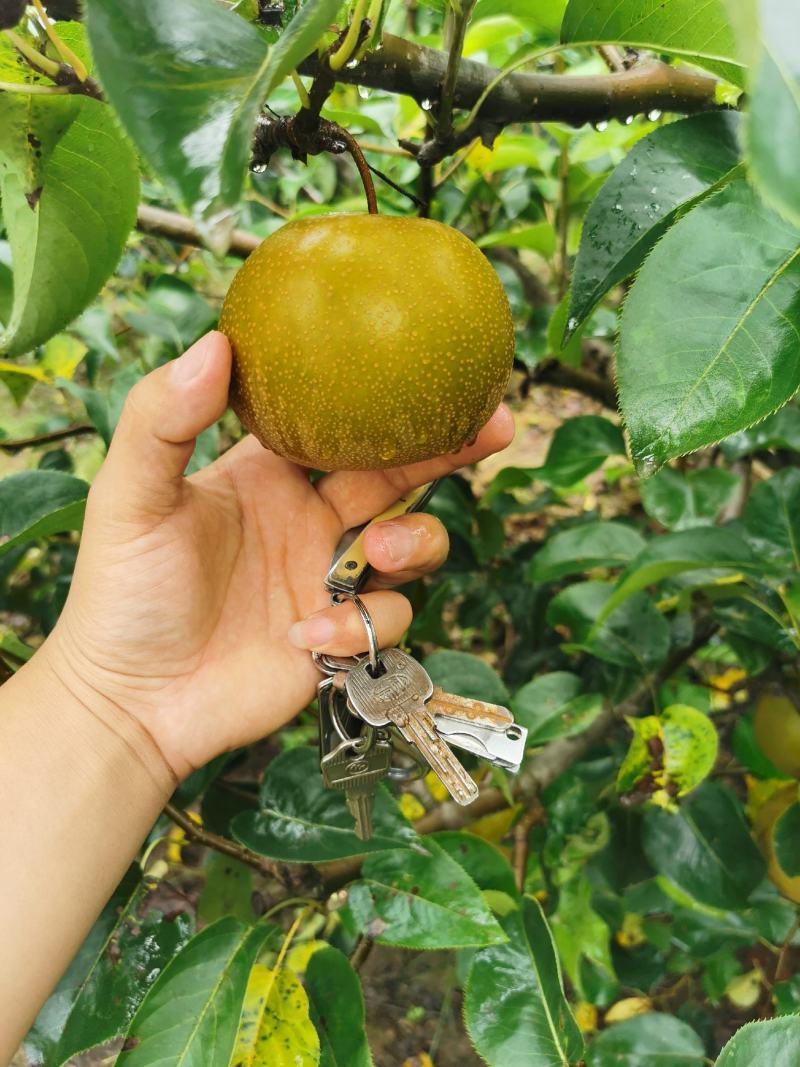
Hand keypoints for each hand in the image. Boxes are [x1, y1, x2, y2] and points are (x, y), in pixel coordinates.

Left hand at [40, 332, 512, 782]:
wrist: (130, 701)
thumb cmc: (122, 593)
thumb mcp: (132, 496)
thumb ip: (163, 419)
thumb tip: (215, 342)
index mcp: (271, 476)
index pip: (344, 425)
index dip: (390, 398)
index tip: (435, 367)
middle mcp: (311, 521)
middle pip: (401, 474)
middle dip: (451, 450)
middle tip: (493, 423)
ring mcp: (330, 581)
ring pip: (414, 547)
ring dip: (413, 541)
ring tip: (375, 551)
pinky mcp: (340, 639)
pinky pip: (384, 621)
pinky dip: (357, 625)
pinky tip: (304, 635)